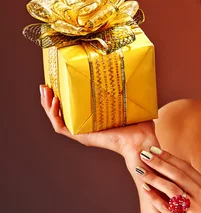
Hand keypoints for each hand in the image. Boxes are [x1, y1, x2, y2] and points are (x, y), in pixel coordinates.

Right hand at [39, 84, 158, 156]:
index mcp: (95, 119)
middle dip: (51, 98)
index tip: (59, 81)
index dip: (64, 96)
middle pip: (61, 112)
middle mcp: (86, 126)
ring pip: (57, 119)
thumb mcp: (130, 103)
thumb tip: (128, 71)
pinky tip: (55, 102)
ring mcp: (83, 133)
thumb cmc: (141, 126)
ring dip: (48, 105)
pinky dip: (55, 115)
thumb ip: (127, 90)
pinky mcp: (83, 137)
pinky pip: (62, 127)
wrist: (142, 141)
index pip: (74, 107)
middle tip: (47, 85)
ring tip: (46, 91)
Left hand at [134, 147, 200, 212]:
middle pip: (179, 175)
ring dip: (154, 178)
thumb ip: (195, 190)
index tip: (155, 150)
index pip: (186, 168)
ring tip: (140, 170)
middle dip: (160, 163)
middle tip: (144, 154)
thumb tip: (174, 175)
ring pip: (172, 189)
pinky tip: (145, 190)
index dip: (169, 158)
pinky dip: (155, 198)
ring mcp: (197, 211)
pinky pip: (168, 208)